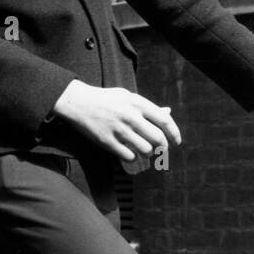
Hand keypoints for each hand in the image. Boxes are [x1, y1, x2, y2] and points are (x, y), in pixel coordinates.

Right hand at [51, 81, 181, 164]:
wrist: (77, 102)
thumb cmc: (104, 98)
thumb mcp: (126, 96)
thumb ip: (146, 106)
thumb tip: (167, 113)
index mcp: (137, 103)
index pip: (164, 120)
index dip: (174, 133)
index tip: (177, 142)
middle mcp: (130, 116)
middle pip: (157, 138)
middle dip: (162, 147)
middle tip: (161, 150)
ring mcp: (118, 129)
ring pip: (145, 149)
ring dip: (148, 153)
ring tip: (144, 151)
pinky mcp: (107, 141)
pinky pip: (128, 156)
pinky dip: (132, 157)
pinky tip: (129, 153)